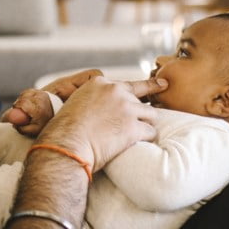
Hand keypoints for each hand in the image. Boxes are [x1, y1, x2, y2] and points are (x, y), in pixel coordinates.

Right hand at [1, 89, 54, 135]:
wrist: (55, 116)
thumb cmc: (43, 124)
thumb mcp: (34, 130)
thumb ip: (23, 129)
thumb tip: (14, 125)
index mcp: (38, 109)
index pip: (22, 103)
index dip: (16, 105)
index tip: (15, 110)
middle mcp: (40, 100)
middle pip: (23, 97)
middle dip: (18, 103)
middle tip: (18, 109)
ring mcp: (41, 94)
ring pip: (25, 93)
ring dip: (21, 99)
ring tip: (23, 106)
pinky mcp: (40, 91)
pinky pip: (28, 91)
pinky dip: (25, 95)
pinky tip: (26, 101)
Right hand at [38, 74, 167, 171]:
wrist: (67, 145)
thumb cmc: (65, 130)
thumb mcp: (76, 103)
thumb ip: (94, 100)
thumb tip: (103, 109)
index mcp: (100, 83)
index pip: (130, 84)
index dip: (146, 88)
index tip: (162, 85)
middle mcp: (115, 91)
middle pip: (140, 101)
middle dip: (137, 115)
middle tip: (130, 129)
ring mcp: (126, 108)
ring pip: (151, 115)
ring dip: (145, 125)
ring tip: (136, 136)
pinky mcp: (133, 127)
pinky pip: (150, 132)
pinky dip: (146, 140)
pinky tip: (137, 144)